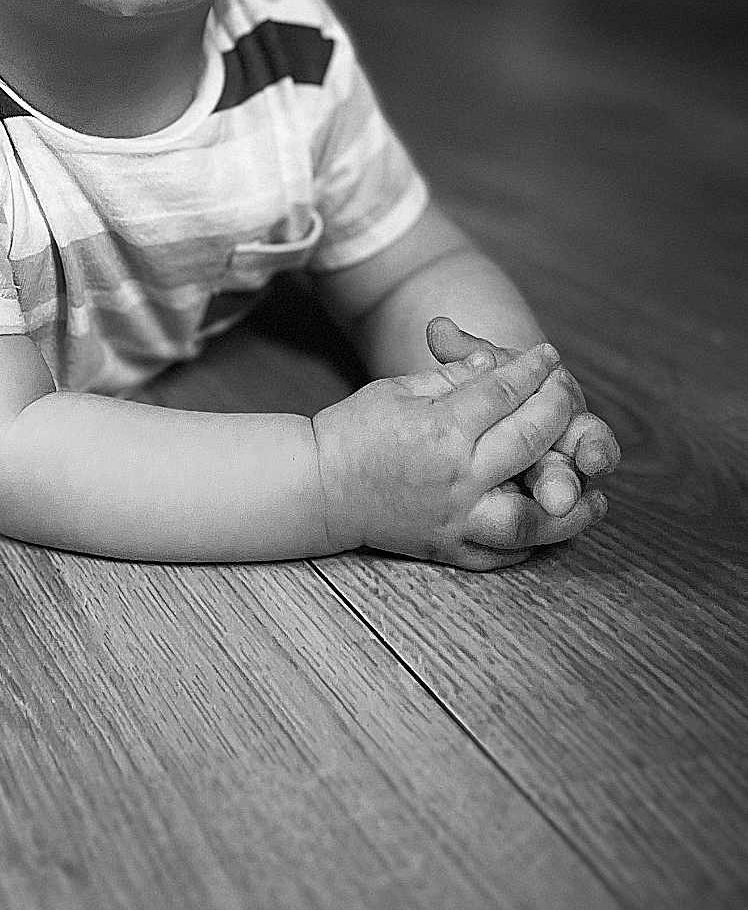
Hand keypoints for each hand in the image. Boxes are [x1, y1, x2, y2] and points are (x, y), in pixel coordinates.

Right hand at [312, 343, 607, 569]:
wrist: (315, 488)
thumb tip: (499, 365)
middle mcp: (456, 479)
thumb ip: (452, 378)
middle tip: (565, 393)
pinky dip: (532, 544)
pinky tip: (551, 527)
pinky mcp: (448, 548)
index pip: (504, 392)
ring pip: (532, 519)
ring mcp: (455, 519)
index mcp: (440, 432)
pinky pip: (502, 555)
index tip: (547, 355)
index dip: (531, 369)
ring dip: (571, 507)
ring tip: (593, 495)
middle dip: (557, 409)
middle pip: (530, 440)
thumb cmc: (352, 432)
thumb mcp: (397, 391)